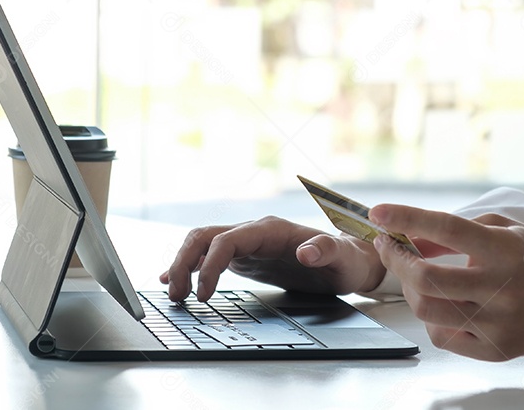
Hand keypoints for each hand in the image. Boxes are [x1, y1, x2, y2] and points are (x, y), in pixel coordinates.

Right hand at [160, 216, 386, 301]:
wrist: (349, 261)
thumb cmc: (346, 260)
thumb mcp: (342, 258)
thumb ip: (326, 250)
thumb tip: (306, 252)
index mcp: (270, 230)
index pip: (227, 240)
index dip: (210, 264)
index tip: (204, 293)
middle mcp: (254, 233)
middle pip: (205, 237)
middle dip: (184, 262)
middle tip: (177, 294)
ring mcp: (247, 244)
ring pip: (203, 245)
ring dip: (183, 264)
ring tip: (174, 293)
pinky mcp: (246, 257)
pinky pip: (210, 257)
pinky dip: (190, 267)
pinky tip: (174, 281)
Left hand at [369, 205, 523, 360]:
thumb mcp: (502, 230)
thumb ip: (453, 234)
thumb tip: (407, 240)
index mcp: (505, 250)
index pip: (447, 229)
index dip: (407, 218)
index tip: (378, 212)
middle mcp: (501, 289)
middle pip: (427, 279)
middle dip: (396, 260)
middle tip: (388, 246)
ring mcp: (498, 324)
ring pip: (428, 311)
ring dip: (409, 289)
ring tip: (414, 276)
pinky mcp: (495, 349)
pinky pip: (443, 336)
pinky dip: (431, 318)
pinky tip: (440, 304)